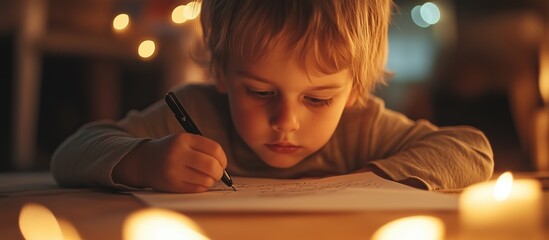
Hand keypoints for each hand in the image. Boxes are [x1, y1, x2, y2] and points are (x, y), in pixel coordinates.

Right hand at [113, 133, 227, 192]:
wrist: (143, 161)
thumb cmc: (171, 151)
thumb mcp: (184, 142)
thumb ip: (203, 149)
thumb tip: (224, 166)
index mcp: (183, 139)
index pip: (214, 149)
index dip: (223, 158)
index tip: (223, 163)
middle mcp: (177, 153)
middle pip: (211, 165)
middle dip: (219, 172)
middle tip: (218, 174)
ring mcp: (173, 170)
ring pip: (206, 179)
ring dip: (210, 181)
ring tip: (206, 178)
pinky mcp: (171, 184)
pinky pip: (197, 189)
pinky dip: (202, 187)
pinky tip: (197, 182)